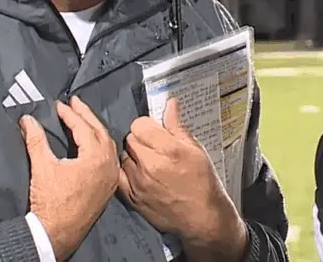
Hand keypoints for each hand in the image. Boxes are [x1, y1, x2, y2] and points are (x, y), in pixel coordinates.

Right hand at [20, 97, 118, 260]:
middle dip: (85, 115)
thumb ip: (35, 139)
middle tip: (74, 102)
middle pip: (99, 131)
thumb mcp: (42, 166)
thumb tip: (27, 119)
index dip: (69, 114)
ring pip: (106, 144)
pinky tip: (89, 142)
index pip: (84, 127)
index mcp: (96, 158)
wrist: (56, 233)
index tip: (57, 105)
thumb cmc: (51, 201)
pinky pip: (108, 158)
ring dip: (94, 129)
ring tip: (81, 118)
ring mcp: (110, 177)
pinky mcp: (108, 187)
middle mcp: (109, 165)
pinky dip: (99, 145)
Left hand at [118, 99, 246, 261]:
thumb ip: (177, 126)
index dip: (148, 125)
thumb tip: (170, 104)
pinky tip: (138, 173)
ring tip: (148, 162)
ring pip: (123, 156)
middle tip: (153, 146)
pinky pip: (119, 176)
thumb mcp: (196, 150)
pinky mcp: (133, 198)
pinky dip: (126, 172)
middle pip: (130, 138)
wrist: (202, 218)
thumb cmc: (203, 184)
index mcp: (168, 149)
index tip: (155, 130)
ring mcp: (139, 183)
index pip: (140, 124)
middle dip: (140, 138)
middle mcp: (150, 165)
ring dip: (133, 156)